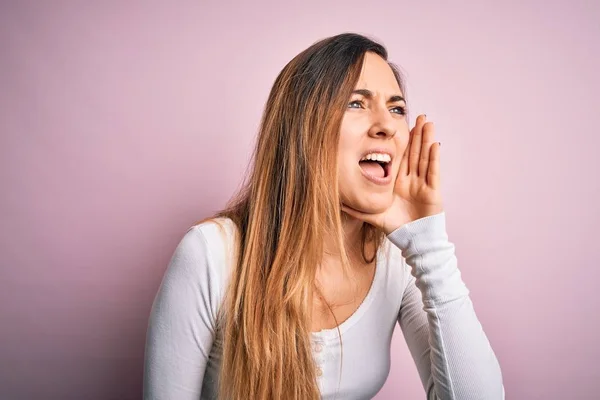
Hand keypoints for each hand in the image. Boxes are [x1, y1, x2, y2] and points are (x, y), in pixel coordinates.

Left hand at [342, 114, 443, 233]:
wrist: (413, 242)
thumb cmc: (395, 228)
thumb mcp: (373, 215)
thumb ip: (357, 209)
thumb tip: (337, 204)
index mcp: (398, 182)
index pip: (400, 157)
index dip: (402, 142)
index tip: (401, 126)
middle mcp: (411, 180)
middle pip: (414, 153)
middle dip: (416, 134)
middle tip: (418, 116)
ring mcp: (422, 184)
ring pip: (425, 157)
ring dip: (426, 140)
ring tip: (428, 122)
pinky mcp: (432, 191)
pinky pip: (433, 171)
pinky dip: (434, 158)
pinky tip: (435, 144)